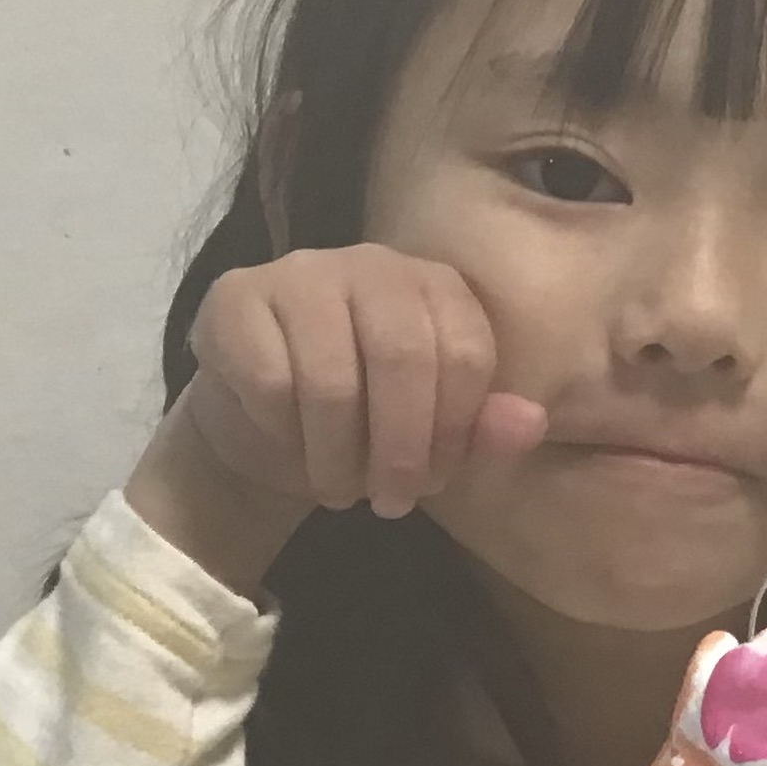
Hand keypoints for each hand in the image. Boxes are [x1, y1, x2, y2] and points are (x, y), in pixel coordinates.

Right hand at [181, 245, 546, 517]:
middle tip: (390, 501)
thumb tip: (531, 424)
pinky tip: (289, 446)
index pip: (466, 354)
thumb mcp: (432, 439)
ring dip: (338, 457)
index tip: (433, 481)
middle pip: (402, 358)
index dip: (454, 432)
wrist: (262, 429)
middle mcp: (373, 263)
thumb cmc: (363, 427)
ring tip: (339, 488)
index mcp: (435, 287)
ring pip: (332, 378)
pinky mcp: (235, 298)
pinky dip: (284, 435)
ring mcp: (300, 272)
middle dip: (400, 449)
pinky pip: (270, 382)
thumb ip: (483, 430)